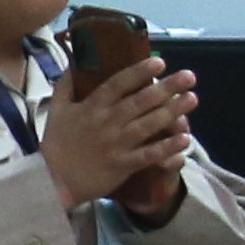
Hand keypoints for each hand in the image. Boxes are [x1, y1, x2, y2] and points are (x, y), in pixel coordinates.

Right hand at [42, 63, 194, 210]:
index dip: (139, 72)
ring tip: (192, 98)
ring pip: (148, 125)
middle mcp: (107, 123)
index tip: (160, 63)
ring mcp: (116, 144)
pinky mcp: (123, 165)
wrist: (52, 181)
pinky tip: (184, 138)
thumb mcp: (56, 111)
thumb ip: (66, 87)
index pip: (118, 84)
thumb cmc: (56, 144)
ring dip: (172, 111)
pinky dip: (167, 147)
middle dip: (166, 87)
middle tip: (189, 76)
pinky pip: (149, 155)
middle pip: (140, 101)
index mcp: (91, 107)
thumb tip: (75, 64)